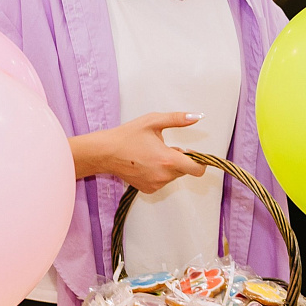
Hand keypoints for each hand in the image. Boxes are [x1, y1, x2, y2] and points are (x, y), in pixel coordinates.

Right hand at [70, 112, 207, 192]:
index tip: (192, 152)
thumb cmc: (128, 136)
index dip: (200, 160)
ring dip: (170, 166)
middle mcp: (163, 176)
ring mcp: (156, 185)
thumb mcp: (153, 121)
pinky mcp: (148, 189)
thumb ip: (178, 119)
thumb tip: (197, 116)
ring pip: (174, 176)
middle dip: (180, 159)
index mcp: (168, 160)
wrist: (106, 152)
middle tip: (164, 147)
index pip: (197, 169)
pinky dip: (160, 173)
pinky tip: (147, 163)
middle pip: (185, 170)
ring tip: (153, 154)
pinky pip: (163, 181)